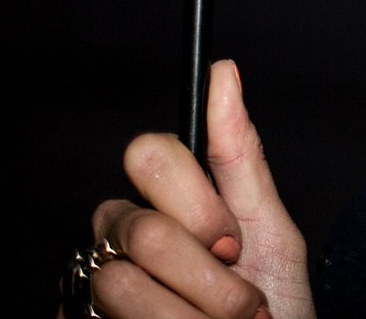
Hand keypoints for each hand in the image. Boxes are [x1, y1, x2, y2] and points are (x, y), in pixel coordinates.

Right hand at [76, 61, 314, 317]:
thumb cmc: (273, 307)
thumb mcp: (270, 232)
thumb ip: (240, 155)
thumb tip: (222, 72)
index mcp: (162, 206)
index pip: (149, 153)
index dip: (199, 203)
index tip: (234, 241)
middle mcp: (117, 243)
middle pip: (142, 226)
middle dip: (208, 274)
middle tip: (241, 298)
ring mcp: (92, 292)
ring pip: (124, 282)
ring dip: (197, 316)